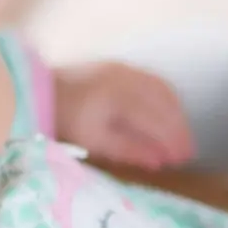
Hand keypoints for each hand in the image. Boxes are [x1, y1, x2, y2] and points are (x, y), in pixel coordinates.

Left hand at [53, 61, 194, 169]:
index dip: (172, 141)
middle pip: (164, 105)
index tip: (183, 160)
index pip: (156, 121)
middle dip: (179, 130)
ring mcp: (125, 69)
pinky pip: (154, 80)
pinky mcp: (121, 66)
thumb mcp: (93, 142)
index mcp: (118, 99)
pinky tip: (169, 113)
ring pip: (163, 90)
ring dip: (177, 114)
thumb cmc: (64, 120)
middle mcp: (126, 79)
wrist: (39, 89)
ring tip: (181, 135)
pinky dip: (167, 99)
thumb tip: (159, 162)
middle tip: (188, 152)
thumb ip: (128, 150)